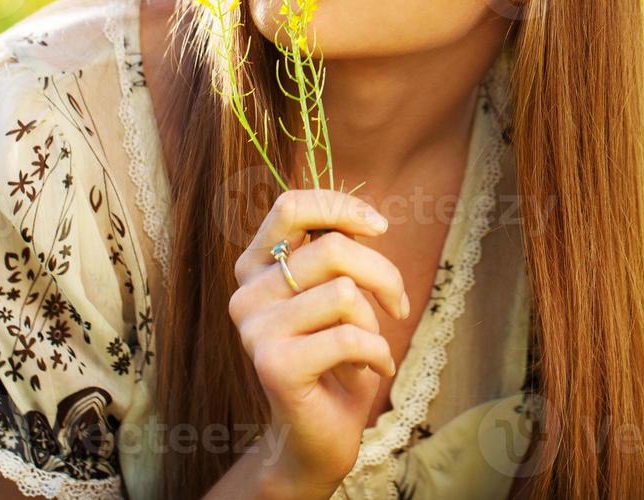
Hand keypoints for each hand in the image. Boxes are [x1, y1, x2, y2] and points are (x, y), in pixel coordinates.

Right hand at [228, 189, 409, 490]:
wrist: (317, 436)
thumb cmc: (334, 358)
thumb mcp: (335, 294)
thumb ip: (334, 252)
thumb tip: (366, 219)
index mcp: (254, 267)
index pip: (289, 206)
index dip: (340, 206)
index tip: (380, 227)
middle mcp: (245, 294)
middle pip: (332, 249)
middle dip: (383, 275)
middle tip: (398, 305)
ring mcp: (255, 330)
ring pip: (345, 293)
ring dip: (375, 323)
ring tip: (370, 347)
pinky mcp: (275, 365)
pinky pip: (350, 337)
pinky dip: (378, 354)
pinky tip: (376, 370)